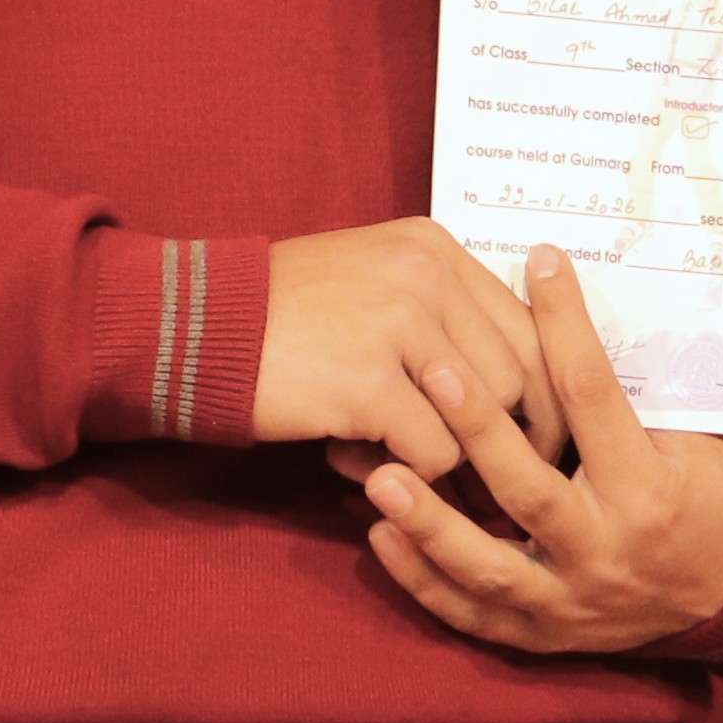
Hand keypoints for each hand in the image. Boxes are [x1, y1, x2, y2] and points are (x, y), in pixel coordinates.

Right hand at [253, 219, 549, 474]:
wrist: (185, 327)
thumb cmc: (278, 318)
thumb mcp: (369, 285)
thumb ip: (439, 316)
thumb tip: (515, 388)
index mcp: (434, 248)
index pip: (530, 328)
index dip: (537, 395)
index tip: (525, 439)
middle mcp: (426, 274)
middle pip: (517, 378)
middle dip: (500, 438)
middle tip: (466, 471)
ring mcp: (399, 322)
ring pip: (479, 421)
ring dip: (440, 455)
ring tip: (383, 451)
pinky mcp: (367, 379)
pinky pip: (431, 453)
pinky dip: (399, 473)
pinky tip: (346, 456)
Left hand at [337, 246, 722, 655]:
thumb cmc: (711, 498)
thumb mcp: (695, 442)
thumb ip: (629, 400)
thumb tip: (565, 318)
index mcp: (649, 491)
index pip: (598, 398)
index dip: (566, 327)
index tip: (540, 263)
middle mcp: (608, 550)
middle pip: (531, 491)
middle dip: (479, 433)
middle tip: (432, 374)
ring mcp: (573, 601)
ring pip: (490, 568)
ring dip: (431, 525)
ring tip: (379, 478)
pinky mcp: (546, 634)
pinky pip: (475, 614)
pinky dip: (425, 580)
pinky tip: (382, 538)